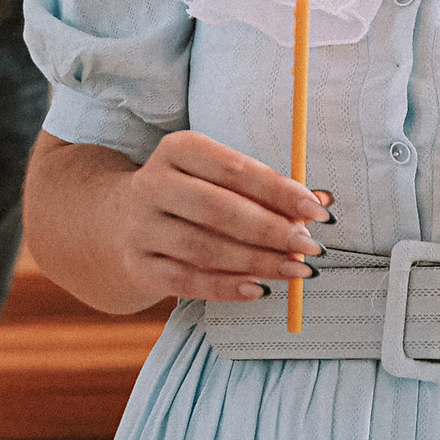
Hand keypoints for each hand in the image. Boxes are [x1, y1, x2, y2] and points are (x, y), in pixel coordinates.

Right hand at [108, 131, 329, 303]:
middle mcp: (152, 184)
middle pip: (217, 208)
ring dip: (256, 262)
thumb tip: (323, 204)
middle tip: (309, 246)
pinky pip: (186, 281)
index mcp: (177, 149)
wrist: (117, 221)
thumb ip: (268, 190)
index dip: (278, 190)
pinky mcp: (139, 265)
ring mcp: (141, 227)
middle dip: (270, 229)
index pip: (233, 168)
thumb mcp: (219, 178)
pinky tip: (259, 289)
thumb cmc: (189, 195)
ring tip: (295, 270)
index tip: (316, 210)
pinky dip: (225, 287)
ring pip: (204, 248)